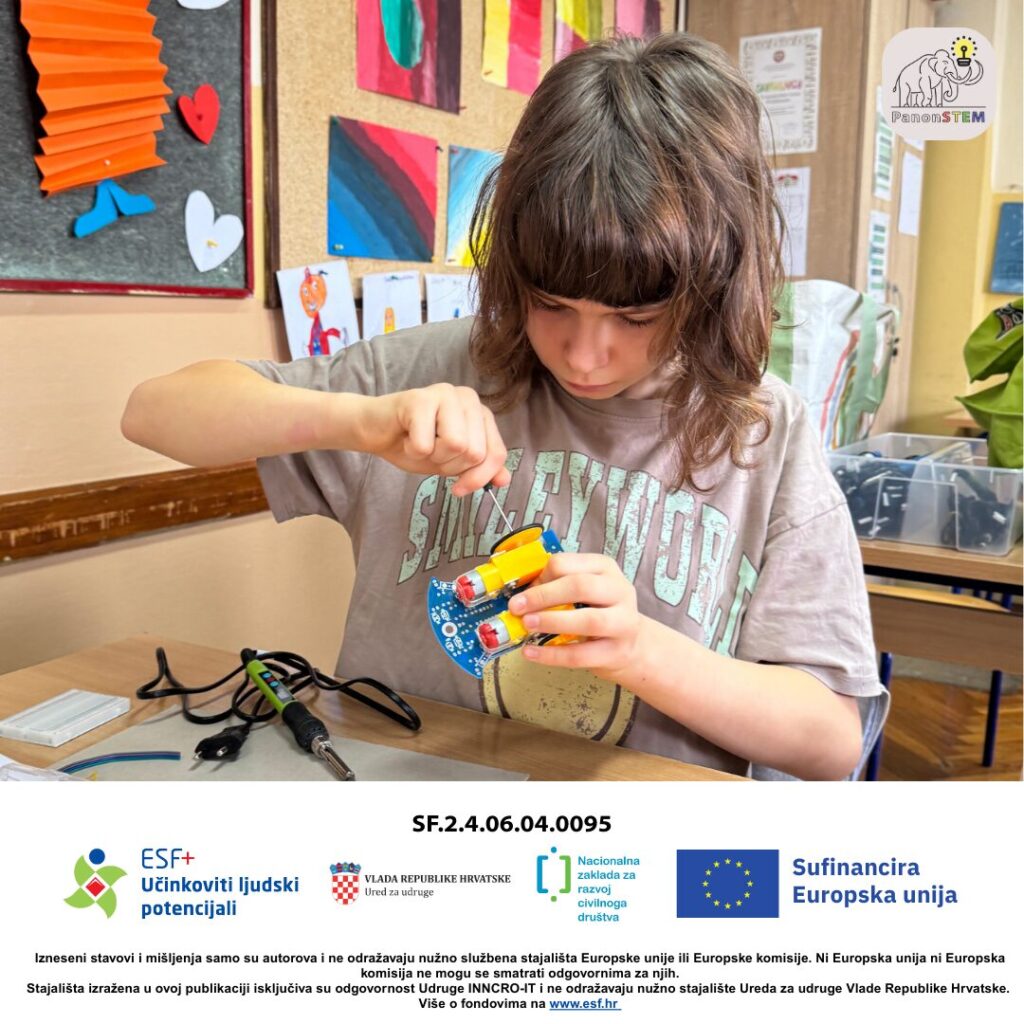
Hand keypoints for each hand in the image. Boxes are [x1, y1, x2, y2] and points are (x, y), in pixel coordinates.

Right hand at [360, 384, 509, 495]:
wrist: (376, 432)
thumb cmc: (415, 443)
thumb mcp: (453, 463)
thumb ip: (480, 469)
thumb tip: (504, 480)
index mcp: (480, 413)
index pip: (496, 453)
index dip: (479, 478)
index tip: (459, 488)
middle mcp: (468, 398)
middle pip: (475, 452)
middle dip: (449, 465)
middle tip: (431, 452)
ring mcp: (445, 394)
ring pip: (456, 445)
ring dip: (433, 456)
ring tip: (421, 443)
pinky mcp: (419, 399)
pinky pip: (426, 444)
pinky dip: (413, 451)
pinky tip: (407, 438)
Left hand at [506, 553, 643, 680]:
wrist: (632, 645)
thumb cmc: (600, 612)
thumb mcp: (584, 590)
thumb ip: (557, 586)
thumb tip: (521, 596)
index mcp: (604, 568)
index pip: (568, 563)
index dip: (541, 576)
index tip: (523, 590)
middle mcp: (618, 591)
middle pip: (580, 586)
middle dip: (544, 596)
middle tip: (517, 607)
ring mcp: (623, 622)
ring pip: (588, 620)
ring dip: (552, 622)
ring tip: (527, 625)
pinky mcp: (616, 652)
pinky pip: (581, 655)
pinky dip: (552, 655)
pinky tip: (531, 652)